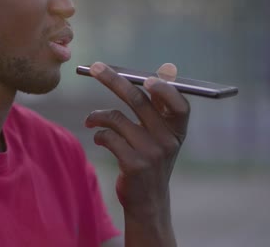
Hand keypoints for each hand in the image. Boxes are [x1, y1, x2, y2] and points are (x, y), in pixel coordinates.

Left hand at [85, 62, 189, 220]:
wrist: (148, 201)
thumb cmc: (152, 161)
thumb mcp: (162, 134)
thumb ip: (161, 103)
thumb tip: (168, 67)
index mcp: (177, 130)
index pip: (179, 104)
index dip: (165, 89)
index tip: (147, 78)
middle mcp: (167, 141)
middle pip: (139, 100)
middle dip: (113, 80)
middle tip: (94, 67)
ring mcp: (151, 153)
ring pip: (116, 118)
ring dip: (98, 117)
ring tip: (91, 121)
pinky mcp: (133, 164)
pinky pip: (108, 137)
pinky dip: (98, 134)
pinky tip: (98, 138)